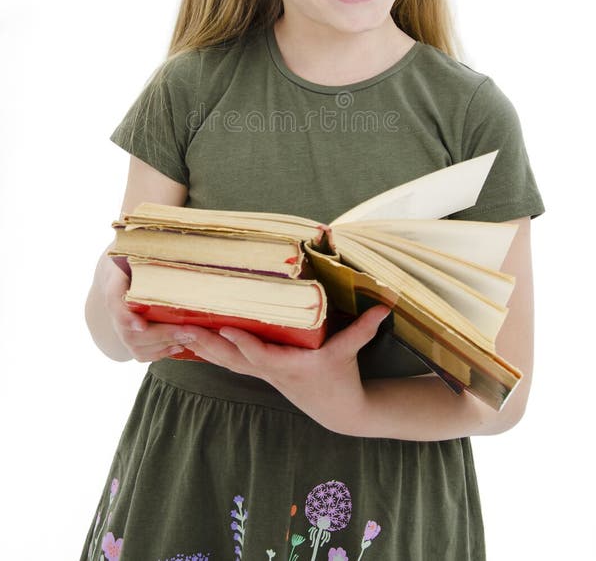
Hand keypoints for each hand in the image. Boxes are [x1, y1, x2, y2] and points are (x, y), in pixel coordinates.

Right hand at [101, 256, 205, 361]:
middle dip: (159, 335)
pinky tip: (179, 347)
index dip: (126, 317)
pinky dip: (159, 353)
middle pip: (128, 332)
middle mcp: (114, 308)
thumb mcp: (136, 246)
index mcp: (114, 282)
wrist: (118, 270)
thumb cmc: (133, 255)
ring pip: (134, 345)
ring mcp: (119, 325)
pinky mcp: (129, 336)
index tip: (141, 325)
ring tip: (188, 338)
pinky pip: (140, 353)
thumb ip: (151, 247)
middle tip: (186, 332)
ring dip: (162, 346)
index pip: (114, 303)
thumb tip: (172, 243)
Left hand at [181, 304, 389, 433]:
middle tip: (181, 328)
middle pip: (232, 358)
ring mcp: (262, 373)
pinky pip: (229, 361)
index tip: (224, 327)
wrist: (339, 412)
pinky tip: (191, 341)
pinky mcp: (260, 371)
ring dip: (201, 347)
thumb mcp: (351, 353)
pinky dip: (210, 351)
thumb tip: (386, 304)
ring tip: (175, 331)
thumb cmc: (342, 379)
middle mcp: (270, 371)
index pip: (260, 354)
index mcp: (290, 367)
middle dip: (207, 344)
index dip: (242, 342)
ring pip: (225, 360)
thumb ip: (364, 329)